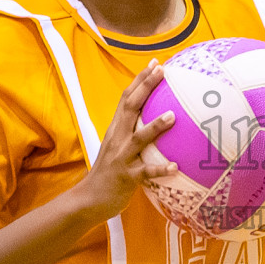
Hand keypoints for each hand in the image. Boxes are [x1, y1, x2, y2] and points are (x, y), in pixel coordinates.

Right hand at [69, 61, 177, 218]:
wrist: (89, 199)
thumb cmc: (110, 172)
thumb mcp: (119, 146)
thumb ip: (134, 131)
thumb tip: (159, 117)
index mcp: (116, 129)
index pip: (127, 98)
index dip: (140, 80)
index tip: (155, 63)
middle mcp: (117, 139)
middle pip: (130, 108)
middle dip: (146, 87)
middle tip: (162, 71)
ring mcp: (121, 158)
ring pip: (138, 139)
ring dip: (155, 127)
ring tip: (172, 116)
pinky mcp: (126, 178)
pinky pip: (145, 173)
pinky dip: (160, 170)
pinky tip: (175, 167)